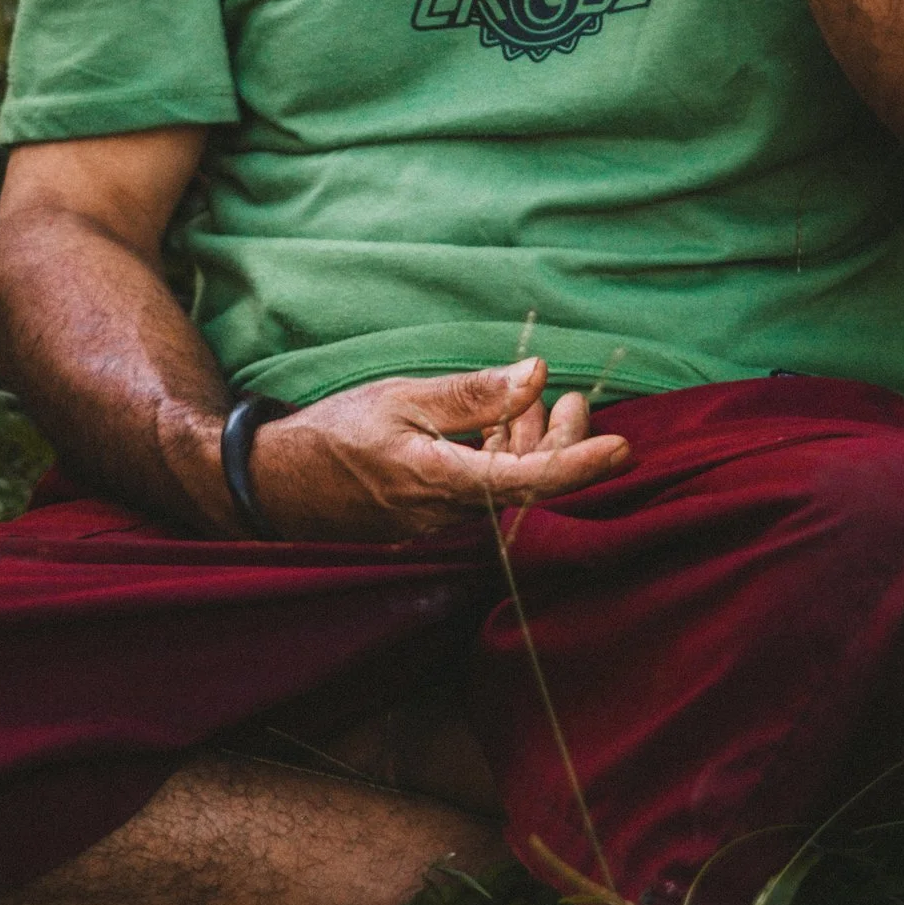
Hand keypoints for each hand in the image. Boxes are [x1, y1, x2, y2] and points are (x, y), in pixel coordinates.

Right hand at [250, 356, 629, 542]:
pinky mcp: (439, 526)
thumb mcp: (403, 398)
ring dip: (535, 448)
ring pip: (512, 491)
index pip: (529, 481)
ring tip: (550, 403)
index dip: (581, 465)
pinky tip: (510, 426)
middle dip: (565, 446)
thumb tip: (537, 376)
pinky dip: (506, 460)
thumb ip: (472, 394)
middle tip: (577, 402)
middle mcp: (449, 519)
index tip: (624, 447)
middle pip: (531, 489)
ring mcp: (445, 529)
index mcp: (441, 483)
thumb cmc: (337, 435)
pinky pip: (489, 496)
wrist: (279, 485)